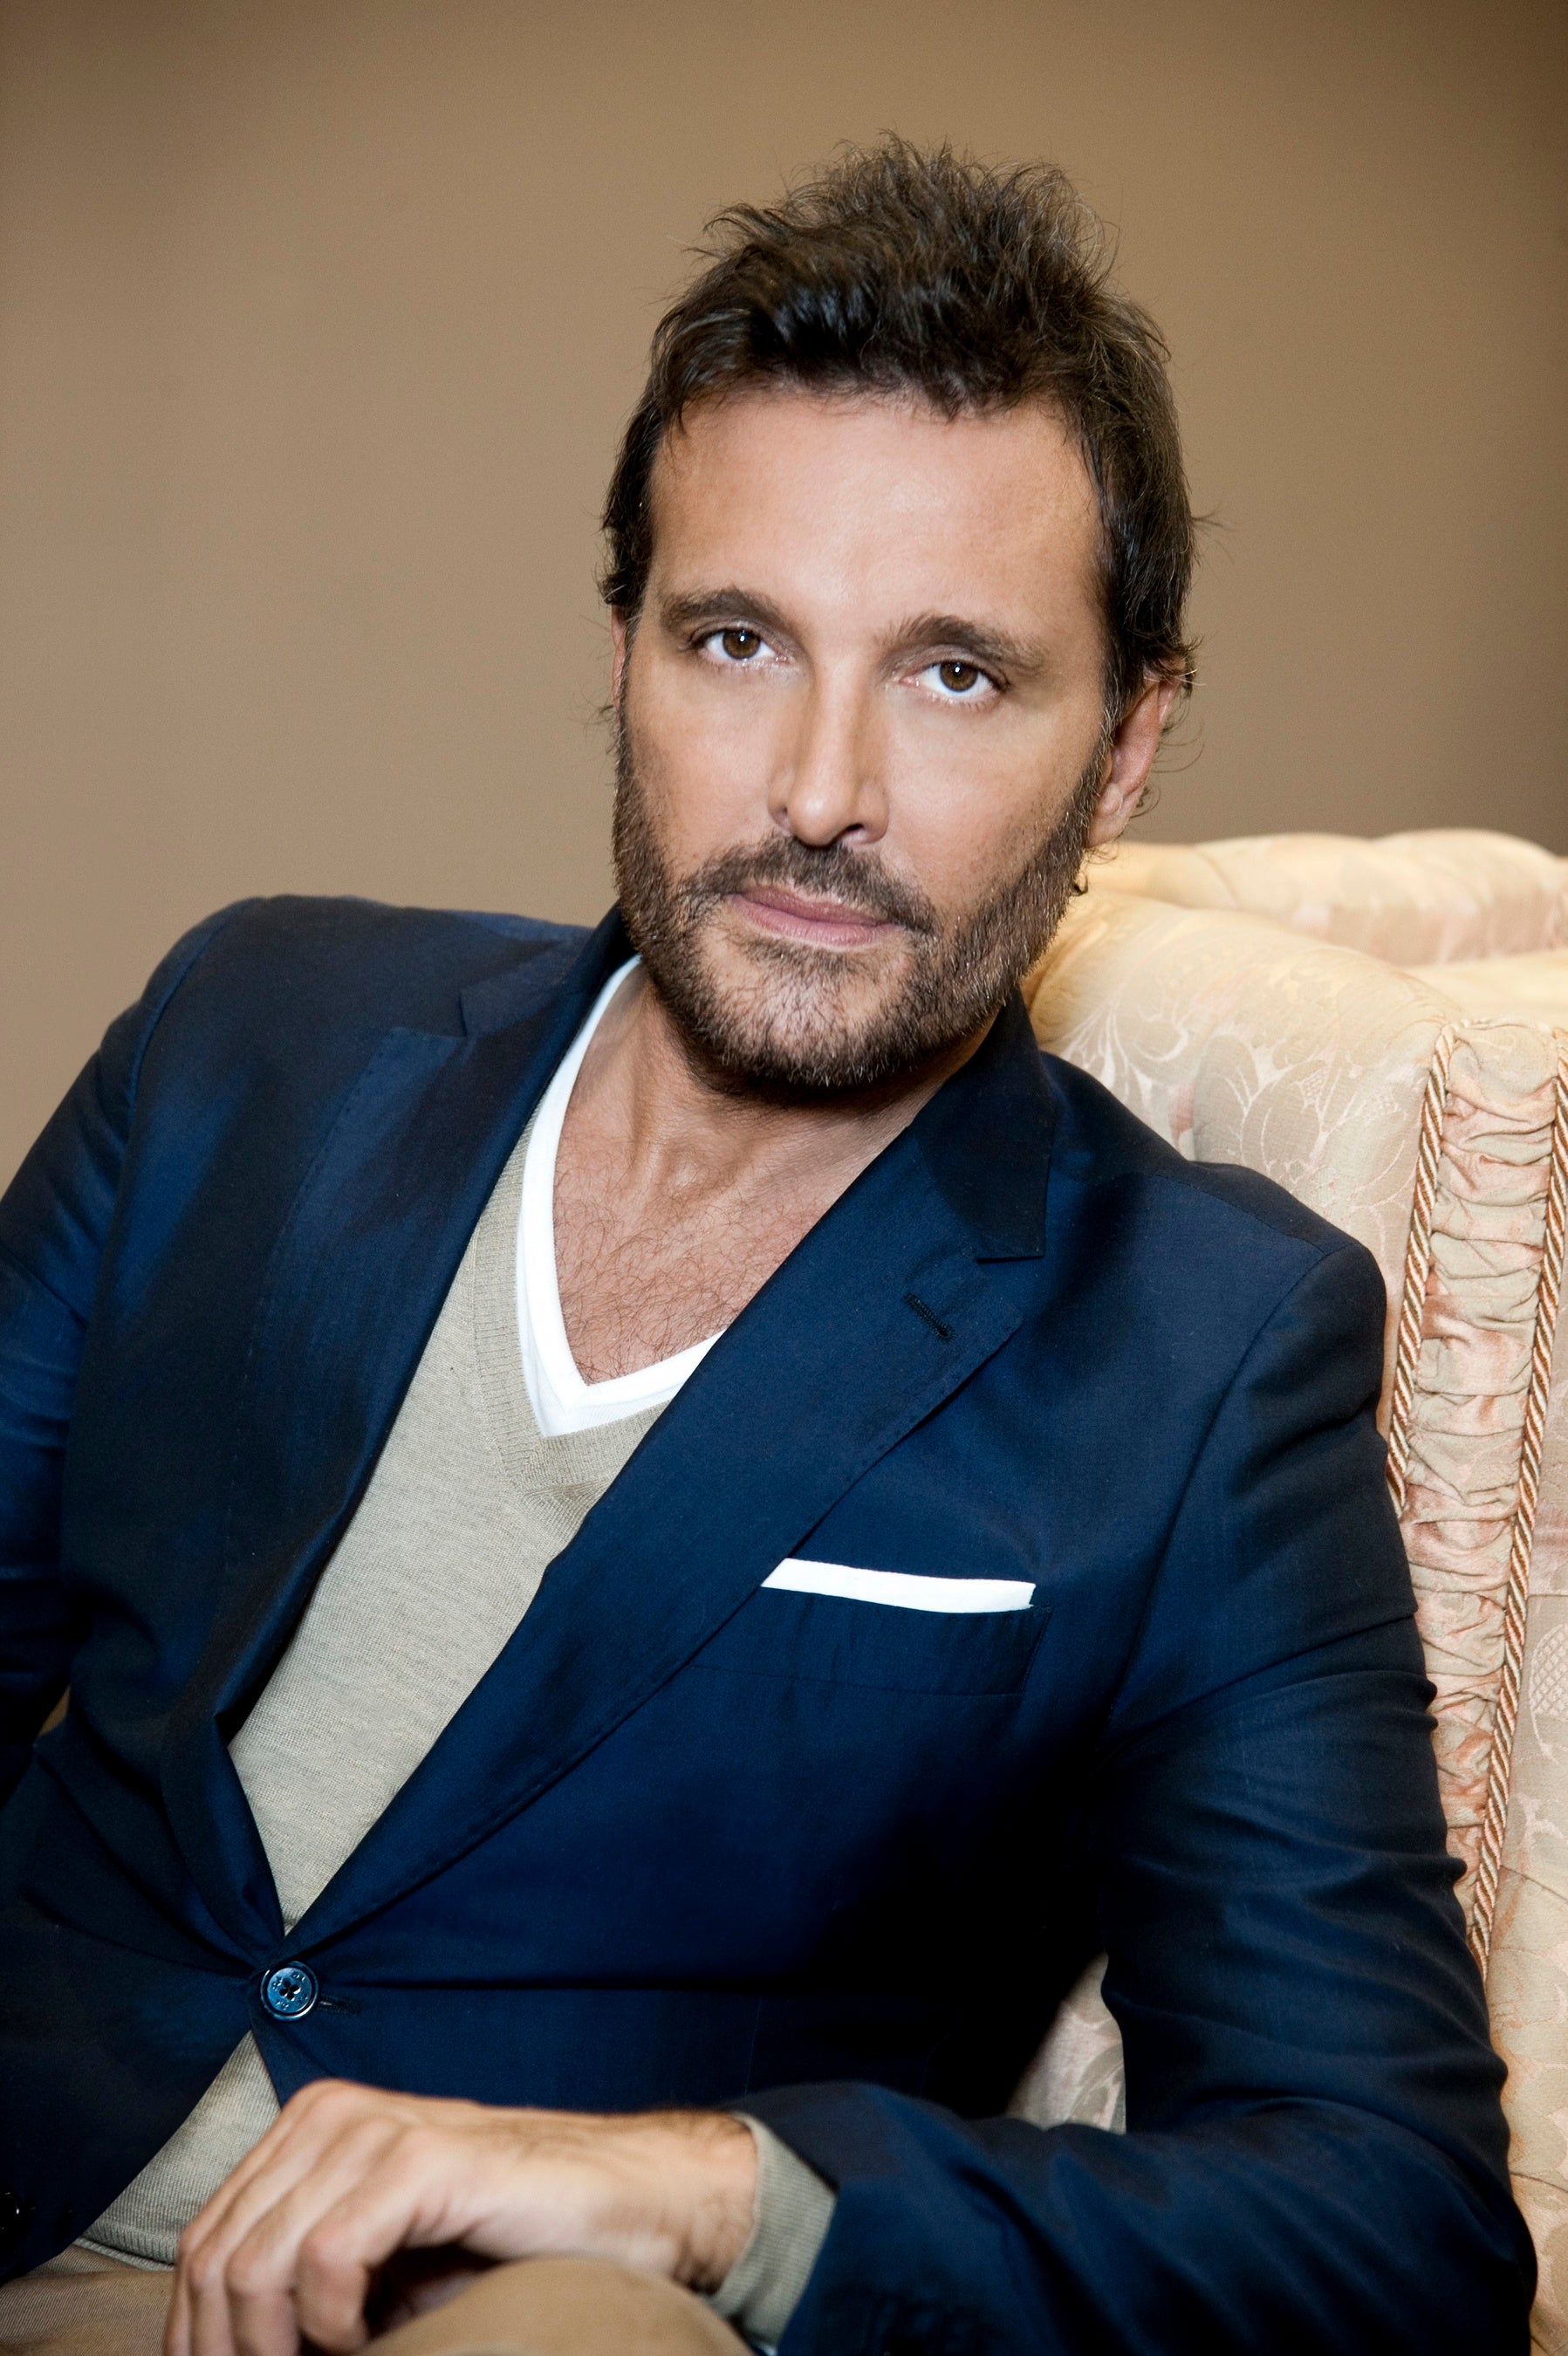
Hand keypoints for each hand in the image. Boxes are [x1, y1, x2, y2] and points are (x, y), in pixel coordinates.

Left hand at [164, 2079, 756, 2355]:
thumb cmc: (506, 2241)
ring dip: (278, 2346)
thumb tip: (220, 2347)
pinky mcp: (421, 2157)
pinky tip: (372, 2339)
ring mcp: (375, 2129)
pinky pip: (324, 2258)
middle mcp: (329, 2114)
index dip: (198, 2336)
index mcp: (310, 2128)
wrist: (625, 2204)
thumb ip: (304, 2276)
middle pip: (214, 2257)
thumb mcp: (382, 2260)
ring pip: (253, 2262)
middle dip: (232, 2349)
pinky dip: (332, 2326)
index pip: (202, 2242)